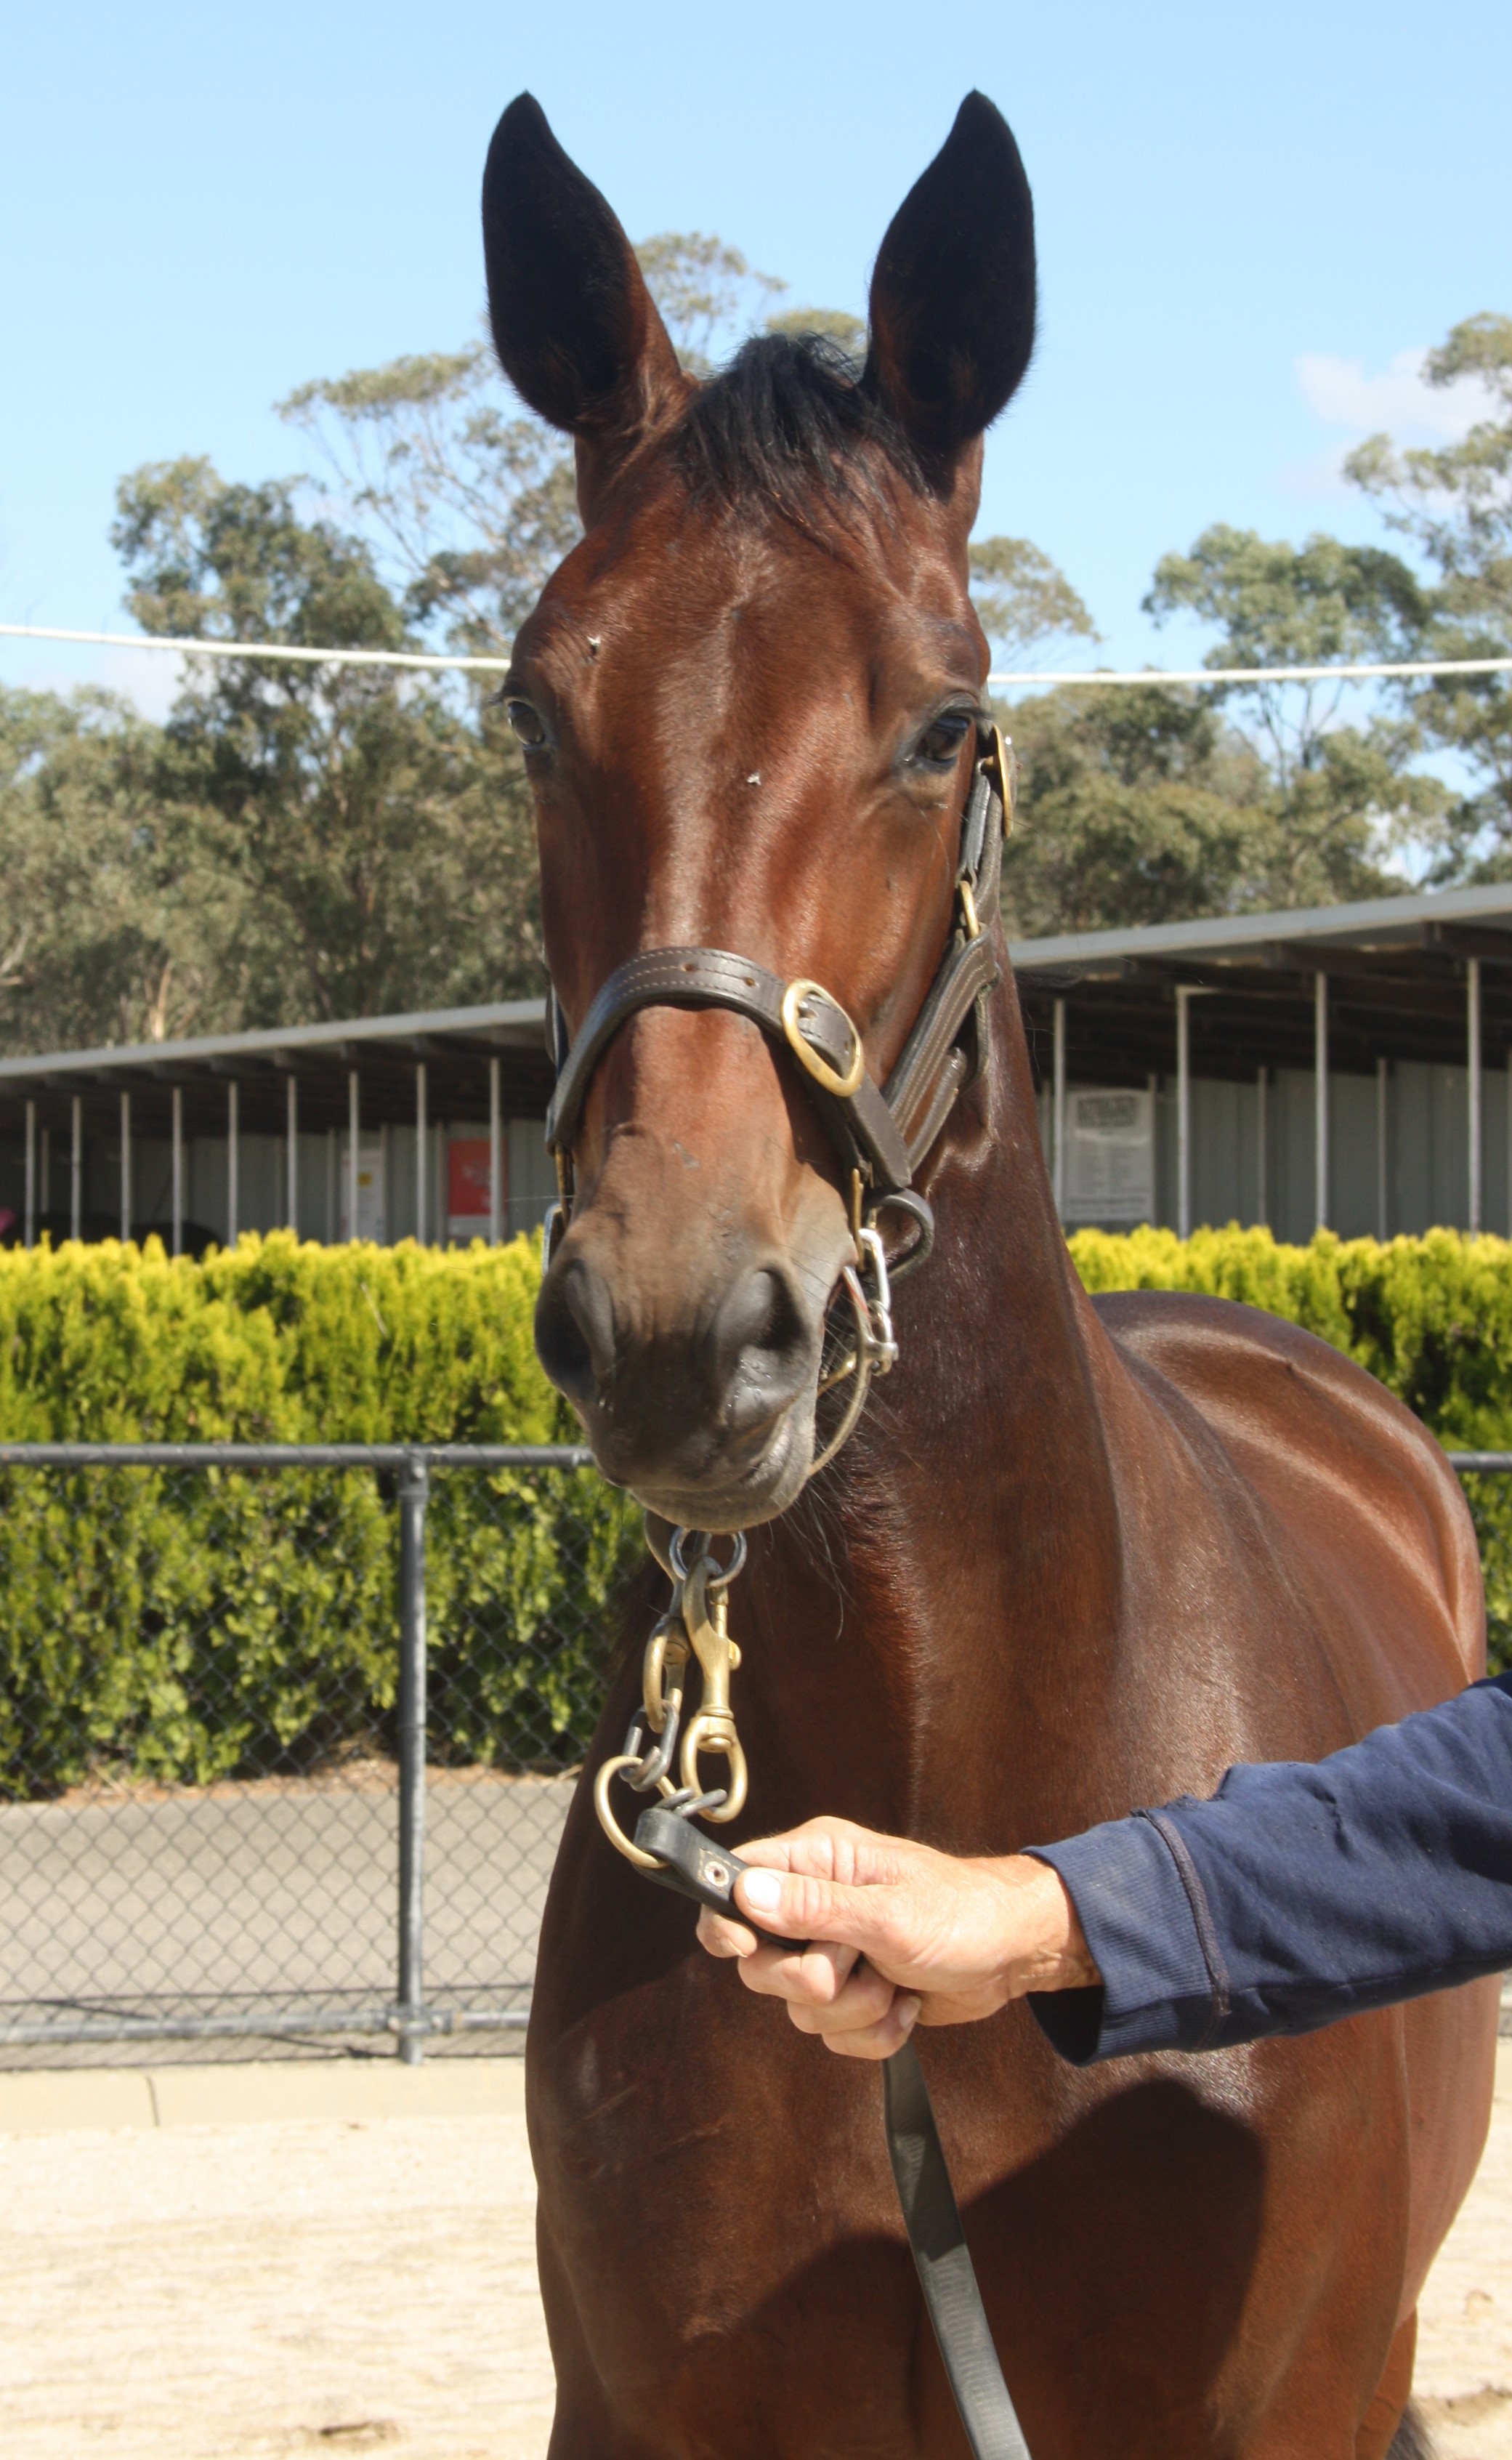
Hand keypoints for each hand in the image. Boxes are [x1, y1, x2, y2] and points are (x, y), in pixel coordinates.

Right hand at [696, 1817, 1099, 2058]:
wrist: (1016, 1954)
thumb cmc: (964, 1913)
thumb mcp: (890, 1912)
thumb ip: (816, 1907)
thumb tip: (745, 1893)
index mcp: (817, 1860)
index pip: (736, 1880)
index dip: (728, 1920)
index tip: (749, 1949)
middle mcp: (815, 1904)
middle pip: (759, 1964)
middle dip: (812, 1981)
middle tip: (855, 1964)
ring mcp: (834, 1952)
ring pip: (798, 2007)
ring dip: (853, 2009)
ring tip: (895, 1983)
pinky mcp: (854, 1994)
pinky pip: (833, 2034)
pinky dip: (872, 2032)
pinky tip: (905, 2006)